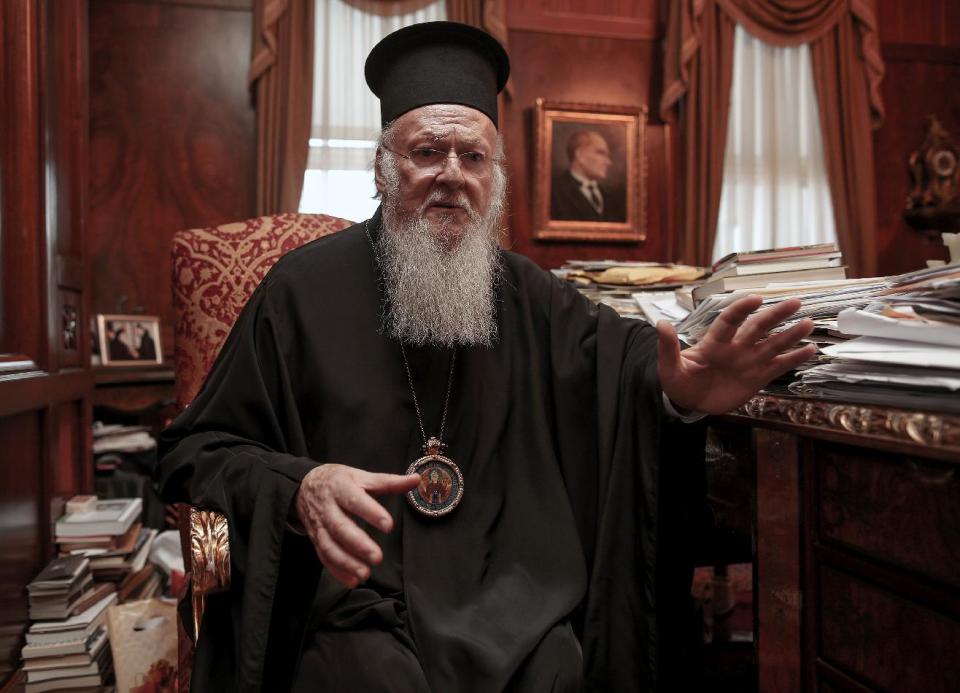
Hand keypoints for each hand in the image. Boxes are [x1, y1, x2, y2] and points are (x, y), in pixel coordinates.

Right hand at [294, 464, 419, 587]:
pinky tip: (352, 580)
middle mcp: (328, 508)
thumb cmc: (338, 481)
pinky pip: (324, 557)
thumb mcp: (361, 476)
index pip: (356, 500)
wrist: (304, 487)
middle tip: (377, 557)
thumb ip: (388, 482)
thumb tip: (416, 480)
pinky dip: (337, 571)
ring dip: (346, 562)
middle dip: (358, 544)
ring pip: (330, 546)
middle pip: (341, 527)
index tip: (388, 525)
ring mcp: (320, 525)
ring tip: (365, 574)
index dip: (371, 512)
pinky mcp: (316, 539)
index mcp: (341, 488)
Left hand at [657, 295, 816, 414]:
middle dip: (775, 315)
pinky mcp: (758, 377)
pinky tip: (811, 350)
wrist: (689, 401)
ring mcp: (748, 361)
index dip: (741, 310)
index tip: (755, 298)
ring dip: (790, 335)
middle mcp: (735, 348)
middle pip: (758, 328)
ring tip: (808, 323)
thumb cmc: (678, 381)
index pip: (729, 321)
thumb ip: (668, 348)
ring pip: (773, 344)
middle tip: (795, 302)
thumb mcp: (668, 367)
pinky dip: (794, 359)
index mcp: (714, 343)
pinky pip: (779, 366)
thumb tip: (661, 325)